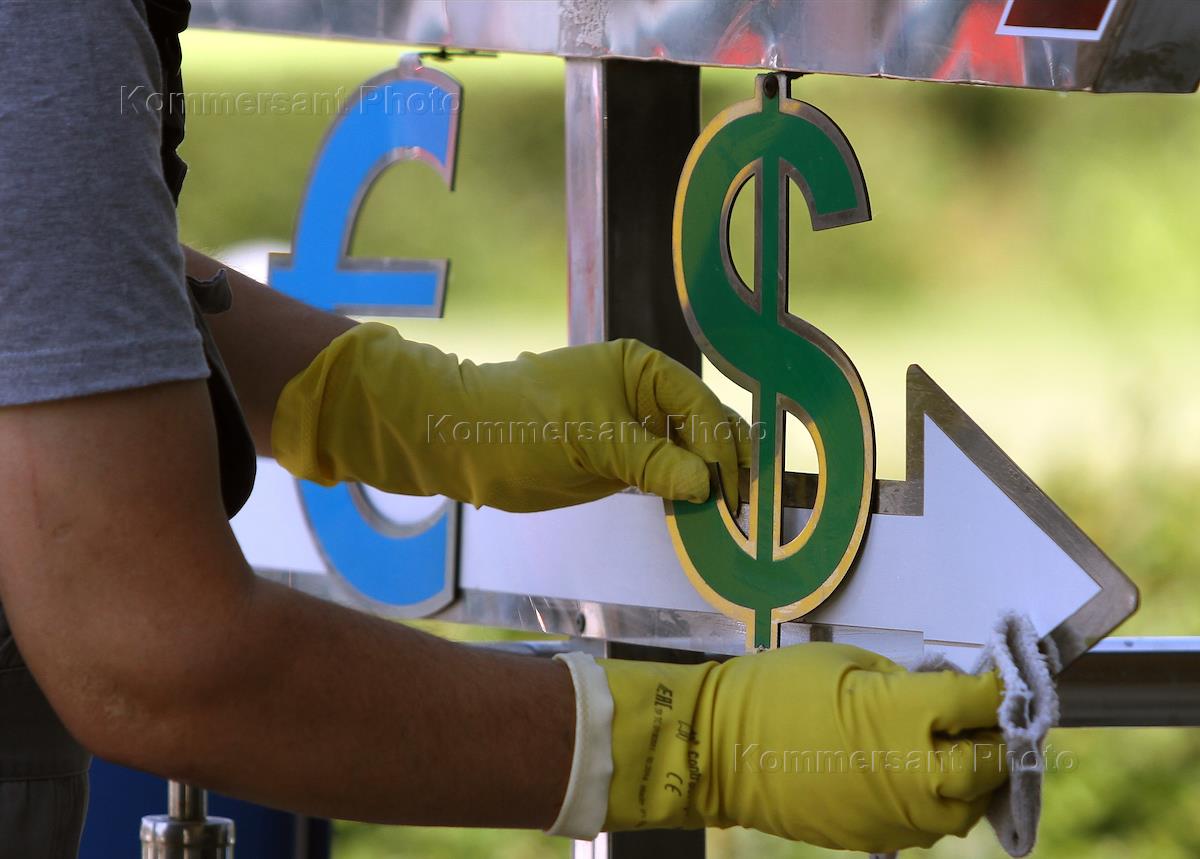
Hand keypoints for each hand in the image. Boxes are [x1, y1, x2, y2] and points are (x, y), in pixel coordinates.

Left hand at [271, 322, 749, 511]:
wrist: (463, 442)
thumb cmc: (523, 425)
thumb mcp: (592, 441)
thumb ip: (651, 461)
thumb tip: (706, 484)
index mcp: (645, 370)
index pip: (703, 409)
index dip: (724, 452)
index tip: (736, 496)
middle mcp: (647, 395)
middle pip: (705, 431)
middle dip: (725, 469)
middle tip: (741, 518)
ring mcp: (635, 429)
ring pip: (689, 457)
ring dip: (708, 487)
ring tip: (728, 527)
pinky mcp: (620, 462)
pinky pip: (665, 477)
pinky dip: (683, 498)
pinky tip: (699, 522)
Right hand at [558, 644, 1005, 851]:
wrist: (717, 748)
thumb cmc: (775, 689)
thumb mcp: (845, 660)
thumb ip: (902, 681)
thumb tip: (938, 695)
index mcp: (905, 718)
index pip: (981, 703)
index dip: (999, 687)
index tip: (1004, 675)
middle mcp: (914, 774)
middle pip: (991, 765)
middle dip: (999, 739)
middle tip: (993, 718)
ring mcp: (897, 815)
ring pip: (965, 808)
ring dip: (974, 780)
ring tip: (961, 751)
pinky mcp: (876, 838)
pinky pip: (927, 827)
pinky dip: (938, 804)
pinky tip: (921, 777)